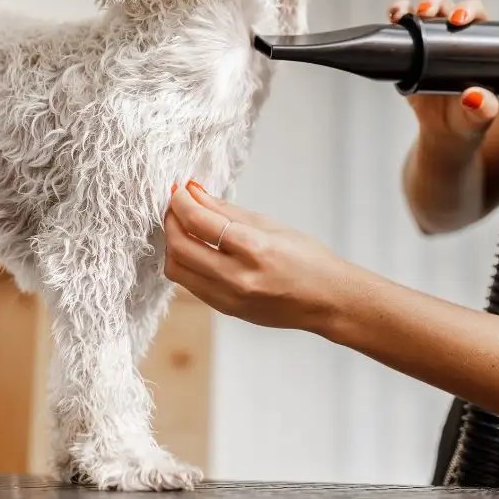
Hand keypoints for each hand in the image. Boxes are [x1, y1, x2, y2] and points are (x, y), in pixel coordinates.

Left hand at [163, 182, 359, 332]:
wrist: (327, 300)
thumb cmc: (308, 259)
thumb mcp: (270, 225)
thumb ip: (227, 210)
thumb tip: (195, 192)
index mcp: (254, 249)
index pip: (199, 221)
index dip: (181, 200)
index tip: (178, 188)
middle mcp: (238, 277)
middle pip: (180, 247)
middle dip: (171, 220)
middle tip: (176, 204)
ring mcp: (230, 298)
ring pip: (178, 270)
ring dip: (173, 244)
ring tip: (183, 226)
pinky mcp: (226, 310)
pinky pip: (191, 284)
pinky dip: (186, 263)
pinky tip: (196, 248)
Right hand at [387, 0, 498, 153]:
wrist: (445, 131)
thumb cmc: (469, 120)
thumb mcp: (480, 117)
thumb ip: (484, 110)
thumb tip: (475, 97)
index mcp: (478, 40)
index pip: (475, 11)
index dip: (467, 8)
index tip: (458, 19)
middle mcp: (453, 31)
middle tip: (427, 13)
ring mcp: (429, 37)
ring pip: (418, 6)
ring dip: (409, 4)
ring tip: (401, 15)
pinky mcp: (409, 47)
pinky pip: (399, 25)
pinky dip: (394, 17)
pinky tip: (391, 20)